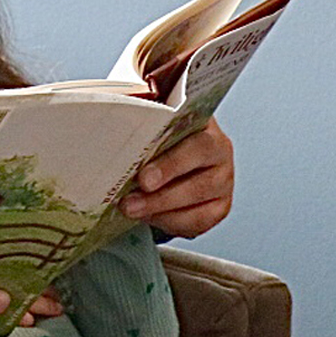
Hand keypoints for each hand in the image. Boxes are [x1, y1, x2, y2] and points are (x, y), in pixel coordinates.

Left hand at [120, 117, 234, 238]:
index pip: (198, 145)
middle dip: (162, 196)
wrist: (168, 151)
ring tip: (132, 210)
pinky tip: (148, 216)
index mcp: (206, 125)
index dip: (171, 165)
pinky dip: (170, 222)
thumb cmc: (159, 133)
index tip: (144, 179)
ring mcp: (224, 181)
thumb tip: (111, 116)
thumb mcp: (151, 120)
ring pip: (198, 202)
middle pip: (200, 180)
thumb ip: (139, 115)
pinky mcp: (220, 206)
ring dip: (161, 210)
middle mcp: (220, 152)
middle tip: (130, 202)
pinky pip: (198, 221)